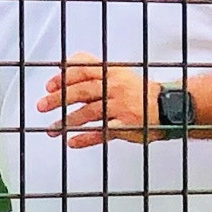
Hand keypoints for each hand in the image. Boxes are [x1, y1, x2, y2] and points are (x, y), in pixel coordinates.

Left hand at [36, 52, 162, 148]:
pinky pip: (102, 133)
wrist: (169, 107)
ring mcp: (122, 106)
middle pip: (82, 90)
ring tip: (52, 128)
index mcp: (113, 73)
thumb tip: (65, 74)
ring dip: (67, 121)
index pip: (84, 69)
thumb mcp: (119, 76)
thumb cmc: (140, 94)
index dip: (64, 76)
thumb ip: (96, 76)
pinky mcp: (127, 125)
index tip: (48, 86)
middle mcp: (116, 87)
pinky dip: (86, 138)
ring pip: (89, 112)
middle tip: (42, 106)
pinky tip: (72, 142)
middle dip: (59, 99)